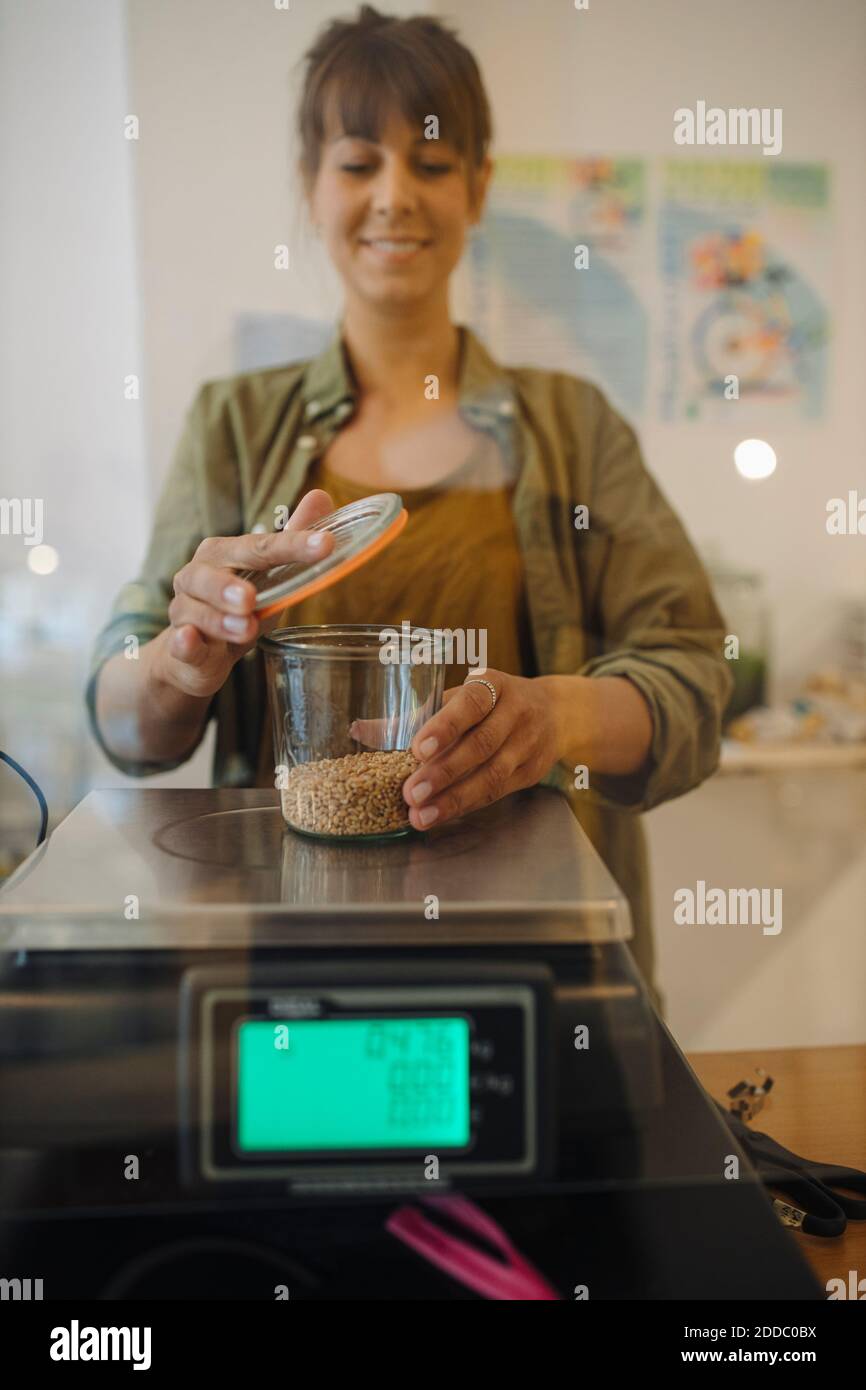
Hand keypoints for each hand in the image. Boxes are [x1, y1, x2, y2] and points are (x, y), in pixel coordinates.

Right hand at [155, 489, 334, 698]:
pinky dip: (183, 640)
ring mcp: (184, 611)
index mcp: (223, 554)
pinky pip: (178, 641)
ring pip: (196, 611)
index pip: (259, 547)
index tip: (325, 544)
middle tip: (250, 597)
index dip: (293, 545)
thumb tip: (321, 496)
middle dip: (228, 585)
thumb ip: (290, 542)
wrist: (196, 653)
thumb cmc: (238, 609)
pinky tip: (187, 638)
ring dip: (219, 620)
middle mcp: (197, 576)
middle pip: (211, 575)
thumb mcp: (268, 577)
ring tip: (244, 628)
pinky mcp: (179, 646)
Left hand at [402, 671, 562, 829]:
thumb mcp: (461, 698)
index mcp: (493, 685)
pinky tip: (442, 815)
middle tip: (411, 793)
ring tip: (421, 815)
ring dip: (454, 799)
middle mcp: (515, 712)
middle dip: (443, 772)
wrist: (556, 713)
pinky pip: (497, 792)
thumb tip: (360, 731)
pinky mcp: (531, 772)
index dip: (444, 727)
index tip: (417, 748)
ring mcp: (527, 744)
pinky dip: (467, 805)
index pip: (471, 704)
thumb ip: (414, 716)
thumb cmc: (491, 703)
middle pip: (480, 745)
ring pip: (491, 775)